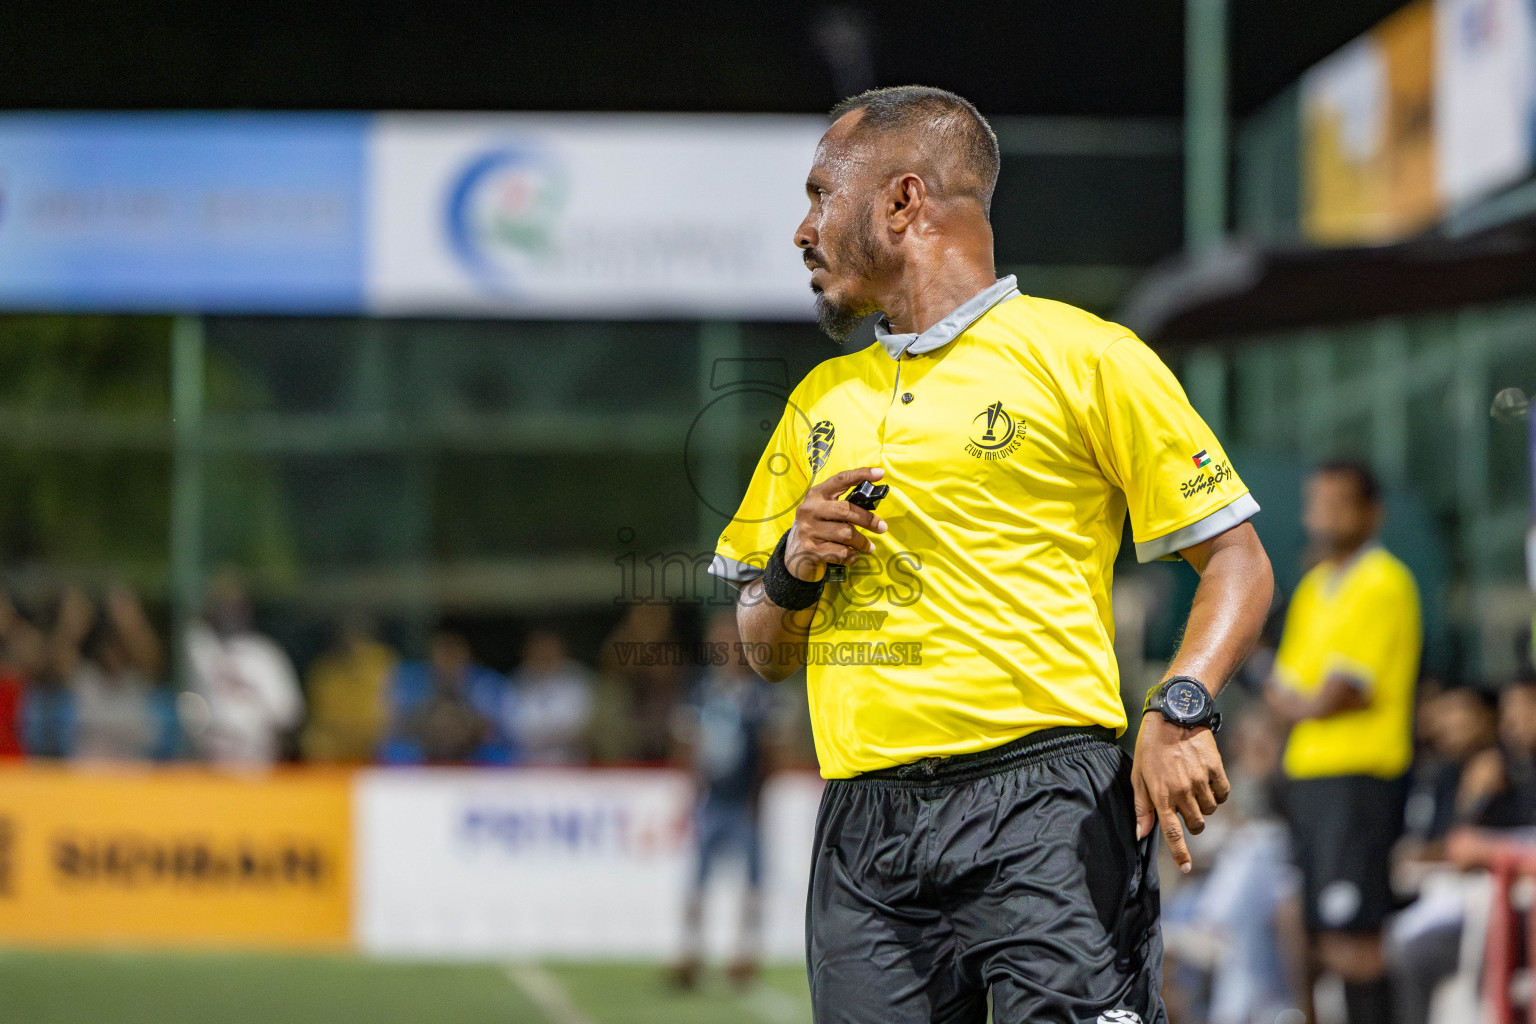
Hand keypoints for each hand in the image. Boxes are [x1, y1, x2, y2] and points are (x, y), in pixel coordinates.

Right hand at [785, 467, 887, 581]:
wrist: (793, 557)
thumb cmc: (816, 530)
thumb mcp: (823, 512)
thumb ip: (841, 505)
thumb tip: (872, 501)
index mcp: (816, 495)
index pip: (840, 479)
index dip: (861, 474)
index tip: (880, 473)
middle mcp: (810, 510)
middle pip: (846, 510)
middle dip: (868, 520)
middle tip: (882, 528)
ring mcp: (809, 530)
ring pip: (846, 534)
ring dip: (862, 542)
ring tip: (868, 547)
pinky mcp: (811, 550)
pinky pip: (841, 552)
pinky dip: (851, 556)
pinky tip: (852, 556)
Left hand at [1131, 711, 1230, 873]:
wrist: (1175, 715)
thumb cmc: (1151, 746)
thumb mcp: (1138, 775)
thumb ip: (1141, 806)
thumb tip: (1141, 834)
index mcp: (1161, 795)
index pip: (1172, 833)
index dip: (1180, 853)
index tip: (1186, 868)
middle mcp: (1182, 792)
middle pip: (1196, 824)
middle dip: (1191, 822)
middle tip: (1184, 805)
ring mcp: (1201, 781)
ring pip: (1210, 810)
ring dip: (1204, 805)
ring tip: (1192, 785)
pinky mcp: (1216, 770)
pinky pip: (1223, 794)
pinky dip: (1218, 793)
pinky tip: (1207, 779)